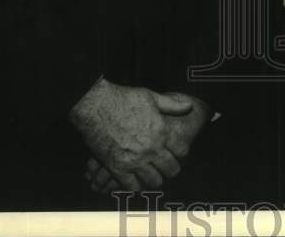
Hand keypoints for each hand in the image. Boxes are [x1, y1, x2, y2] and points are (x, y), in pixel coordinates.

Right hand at [70, 78, 193, 191]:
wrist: (96, 105)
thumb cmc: (123, 99)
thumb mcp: (151, 97)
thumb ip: (172, 105)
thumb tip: (188, 106)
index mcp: (161, 132)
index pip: (182, 151)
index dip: (182, 153)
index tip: (177, 154)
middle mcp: (151, 149)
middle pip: (171, 170)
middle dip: (170, 169)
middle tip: (165, 167)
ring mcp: (135, 160)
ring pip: (154, 181)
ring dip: (154, 179)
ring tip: (151, 175)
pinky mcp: (117, 168)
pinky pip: (132, 187)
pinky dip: (135, 186)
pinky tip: (134, 180)